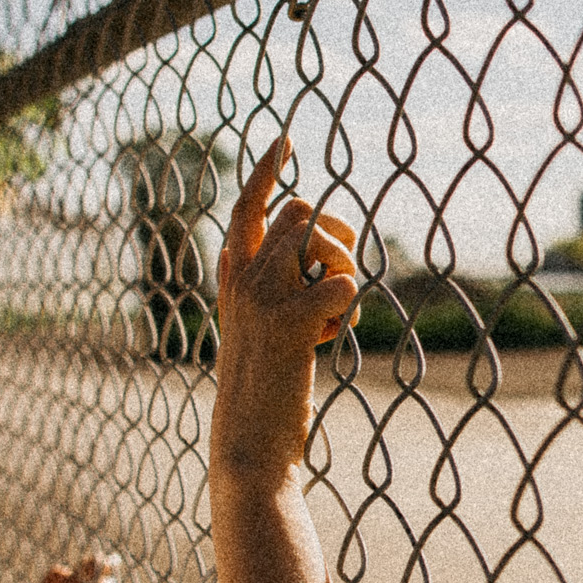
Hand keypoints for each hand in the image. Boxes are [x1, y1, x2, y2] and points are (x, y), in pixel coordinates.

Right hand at [211, 138, 360, 497]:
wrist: (249, 442)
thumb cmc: (260, 390)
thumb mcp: (247, 329)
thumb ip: (249, 289)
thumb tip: (250, 253)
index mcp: (233, 277)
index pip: (246, 207)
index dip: (264, 170)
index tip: (283, 140)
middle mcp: (242, 278)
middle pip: (299, 213)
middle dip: (333, 233)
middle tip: (338, 277)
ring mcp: (263, 298)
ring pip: (321, 242)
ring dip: (342, 272)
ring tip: (334, 319)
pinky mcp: (290, 324)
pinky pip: (342, 285)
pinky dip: (350, 310)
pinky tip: (333, 338)